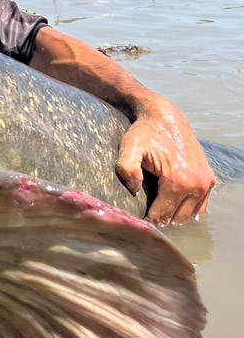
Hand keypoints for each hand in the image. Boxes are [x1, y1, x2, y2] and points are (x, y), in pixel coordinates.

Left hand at [116, 95, 215, 224]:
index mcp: (178, 181)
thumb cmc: (145, 132)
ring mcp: (206, 183)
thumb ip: (127, 168)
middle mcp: (197, 185)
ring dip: (173, 215)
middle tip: (144, 214)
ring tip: (157, 210)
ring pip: (188, 214)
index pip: (162, 215)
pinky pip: (201, 206)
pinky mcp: (209, 179)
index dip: (147, 220)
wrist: (165, 117)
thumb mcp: (130, 146)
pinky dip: (188, 209)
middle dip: (160, 219)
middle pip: (175, 217)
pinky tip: (173, 205)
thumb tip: (134, 189)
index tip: (136, 218)